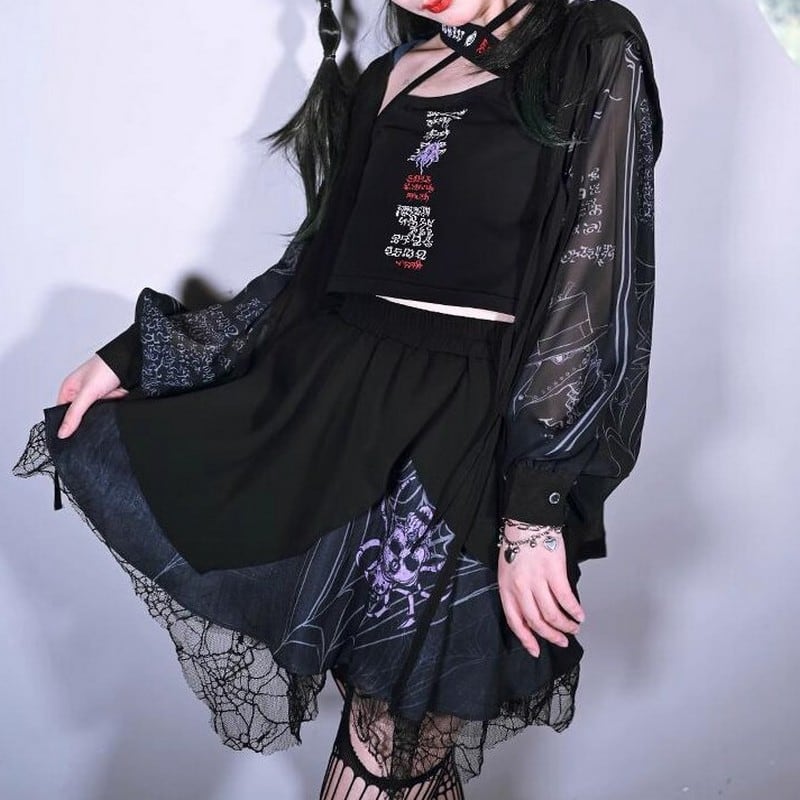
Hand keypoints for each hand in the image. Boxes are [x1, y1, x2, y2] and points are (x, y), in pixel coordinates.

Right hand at [55, 354, 128, 438]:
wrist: (131, 362)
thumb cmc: (106, 367)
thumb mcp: (87, 392)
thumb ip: (74, 413)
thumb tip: (62, 432)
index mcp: (69, 389)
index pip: (62, 412)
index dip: (64, 424)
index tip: (67, 438)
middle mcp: (81, 393)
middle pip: (78, 415)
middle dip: (83, 422)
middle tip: (86, 431)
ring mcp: (96, 398)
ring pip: (93, 416)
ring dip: (97, 418)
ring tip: (100, 421)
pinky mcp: (109, 400)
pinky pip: (105, 413)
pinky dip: (108, 415)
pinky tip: (109, 417)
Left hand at [497, 519, 584, 657]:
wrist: (527, 521)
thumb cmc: (517, 544)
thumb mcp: (507, 571)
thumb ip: (516, 592)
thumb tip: (531, 613)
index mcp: (506, 588)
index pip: (515, 621)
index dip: (526, 639)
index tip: (536, 650)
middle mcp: (520, 587)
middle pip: (536, 621)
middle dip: (551, 636)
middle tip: (562, 640)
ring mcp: (537, 580)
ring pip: (552, 614)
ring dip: (565, 625)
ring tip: (574, 627)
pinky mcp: (553, 572)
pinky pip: (565, 598)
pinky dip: (574, 610)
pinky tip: (580, 614)